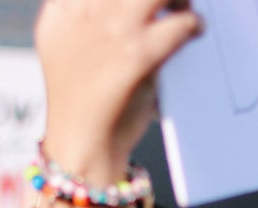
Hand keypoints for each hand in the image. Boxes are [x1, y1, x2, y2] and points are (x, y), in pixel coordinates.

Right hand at [35, 0, 202, 181]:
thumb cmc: (80, 103)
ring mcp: (110, 29)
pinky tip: (195, 32)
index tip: (145, 2)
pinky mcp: (137, 54)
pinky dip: (193, 24)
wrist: (81, 144)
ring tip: (185, 9)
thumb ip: (84, 19)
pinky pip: (179, 23)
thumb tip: (123, 7)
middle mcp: (84, 11)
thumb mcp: (64, 48)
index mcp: (62, 9)